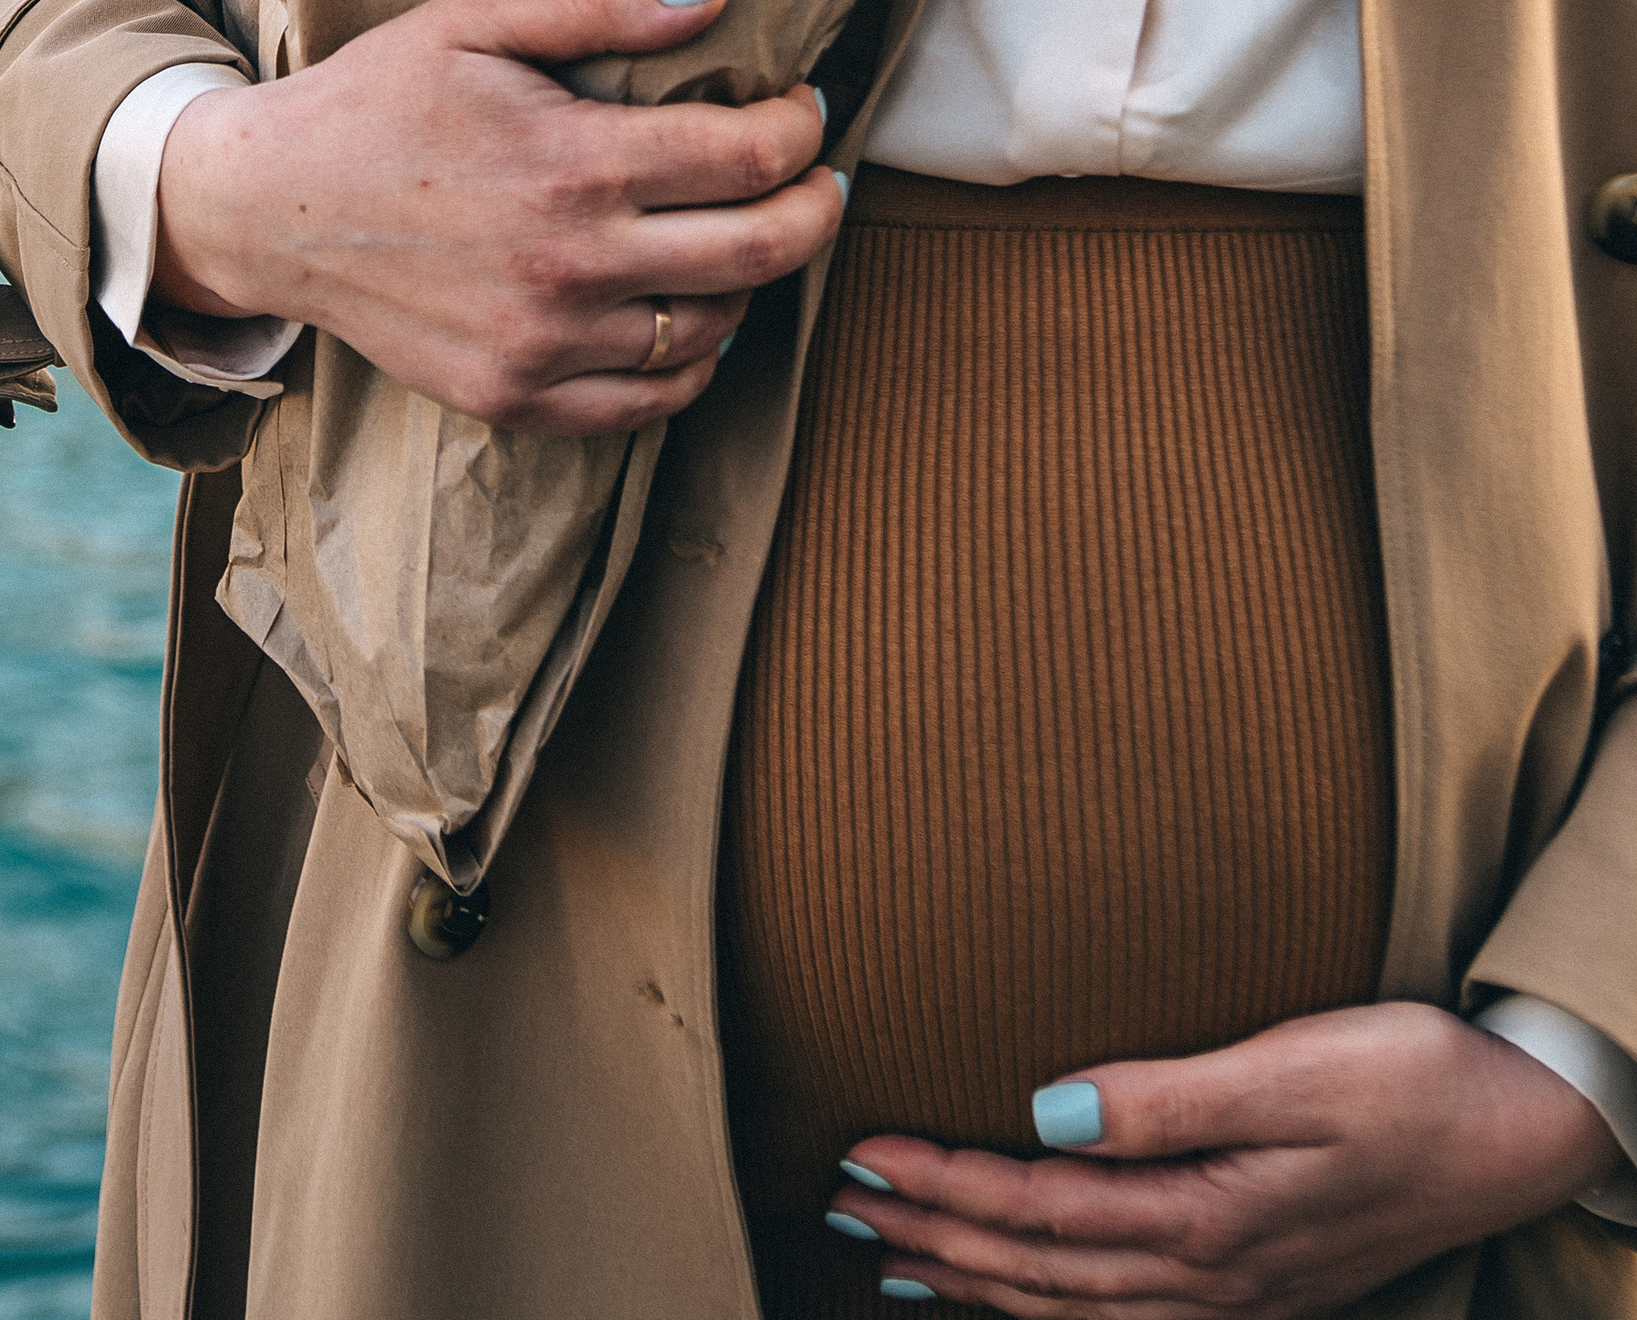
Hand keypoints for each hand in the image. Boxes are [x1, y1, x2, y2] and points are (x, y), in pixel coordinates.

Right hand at [153, 0, 839, 434]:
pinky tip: (685, 314)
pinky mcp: (516, 398)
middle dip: (813, 209)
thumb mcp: (477, 18)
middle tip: (816, 179)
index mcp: (573, 164)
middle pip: (759, 253)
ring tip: (742, 233)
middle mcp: (571, 266)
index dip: (799, 130)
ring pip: (712, 331)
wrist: (270, 208)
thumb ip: (600, 0)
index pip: (746, 157)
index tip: (802, 107)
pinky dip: (692, 362)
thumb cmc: (378, 99)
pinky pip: (649, 400)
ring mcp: (545, 344)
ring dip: (749, 281)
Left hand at [829, 1002, 1617, 1313]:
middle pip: (1040, 1269)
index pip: (1039, 1211)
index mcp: (1210, 1221)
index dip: (943, 1185)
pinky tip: (1016, 1293)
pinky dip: (1051, 1307)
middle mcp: (1212, 1277)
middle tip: (843, 1205)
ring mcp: (1237, 1295)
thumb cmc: (1415, 1079)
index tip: (863, 1153)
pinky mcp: (1259, 1286)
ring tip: (896, 1252)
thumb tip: (1044, 1109)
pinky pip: (1125, 1314)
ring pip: (1074, 1304)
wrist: (1522, 1132)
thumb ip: (1168, 1098)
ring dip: (977, 1278)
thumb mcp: (1297, 1070)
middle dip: (936, 1237)